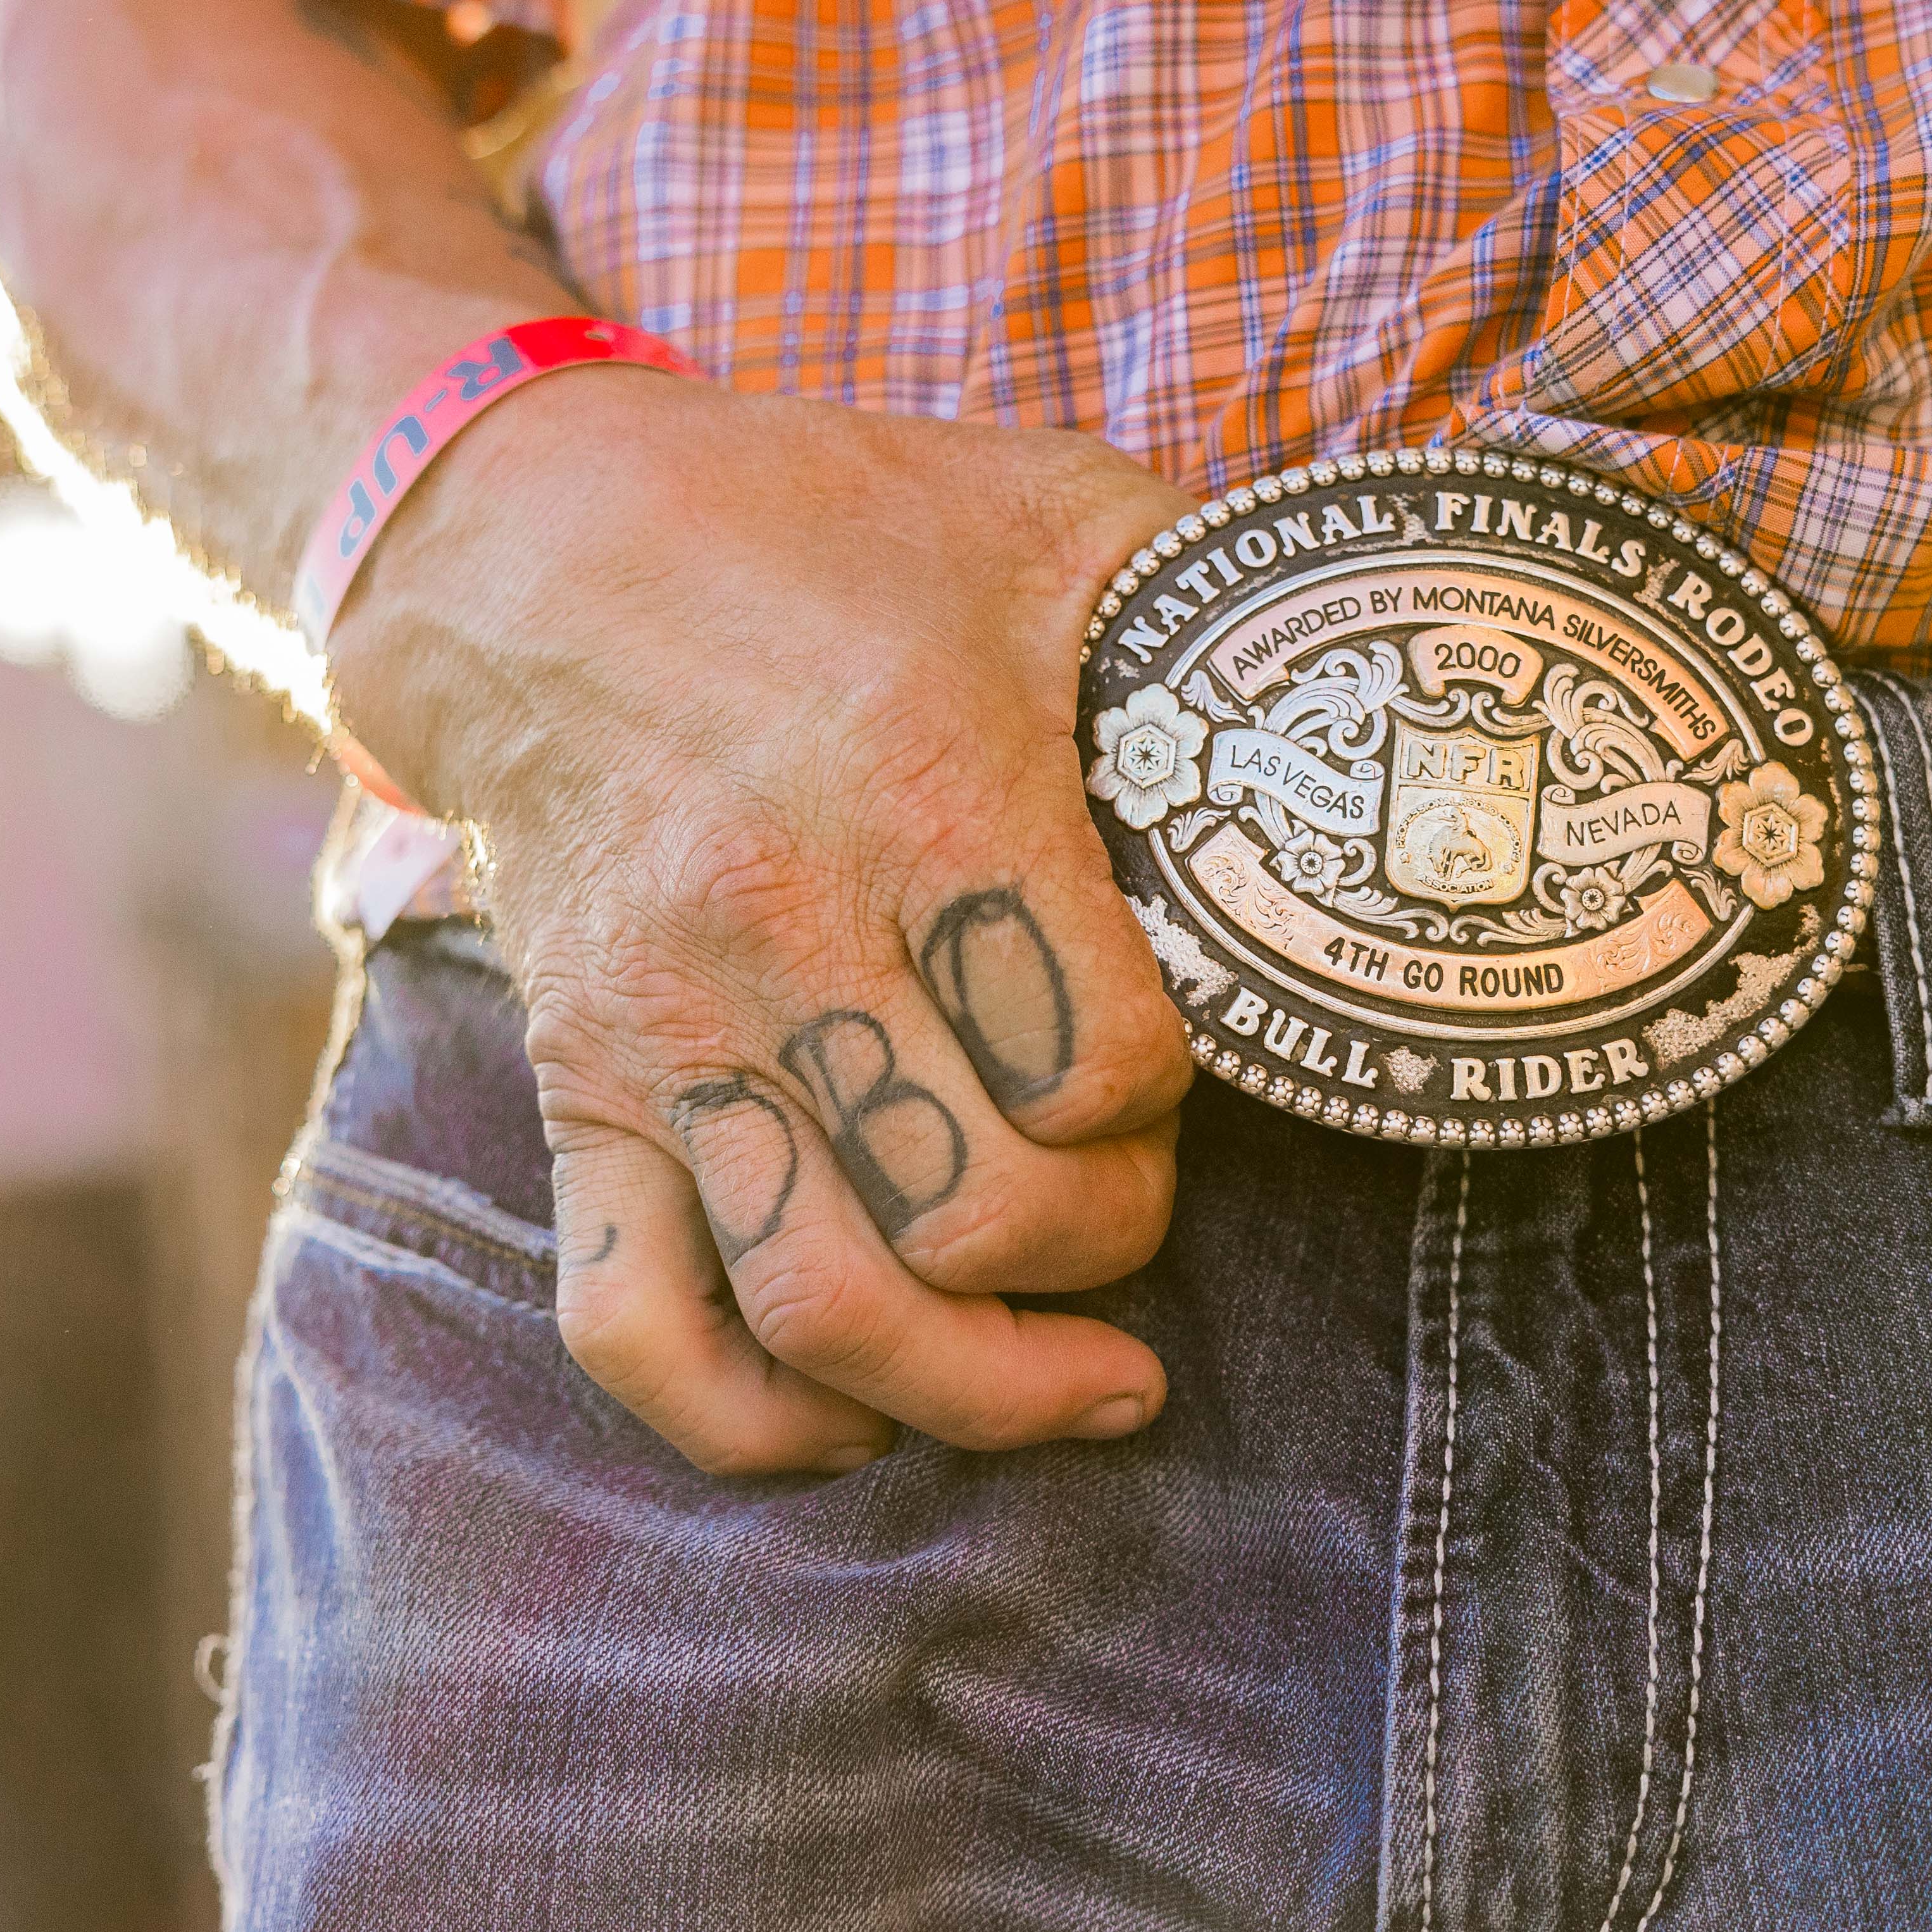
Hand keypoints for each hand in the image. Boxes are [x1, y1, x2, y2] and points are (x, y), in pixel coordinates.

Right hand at [327, 371, 1201, 1473]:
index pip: (1105, 1060)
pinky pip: (634, 1324)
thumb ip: (1217, 603)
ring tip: (1080, 1378)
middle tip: (1136, 1187)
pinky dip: (751, 1420)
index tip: (1186, 1051)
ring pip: (828, 1308)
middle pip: (987, 1209)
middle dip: (1107, 1236)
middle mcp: (783, 928)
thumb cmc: (829, 523)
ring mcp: (666, 1031)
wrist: (535, 540)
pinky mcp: (577, 1092)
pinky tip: (864, 1415)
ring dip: (977, 1384)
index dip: (1178, 1089)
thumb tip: (1396, 686)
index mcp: (925, 785)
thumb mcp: (1050, 510)